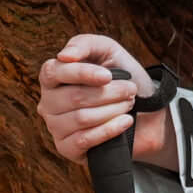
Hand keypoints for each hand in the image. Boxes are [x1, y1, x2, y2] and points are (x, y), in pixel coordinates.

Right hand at [37, 34, 174, 167]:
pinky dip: (109, 129)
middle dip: (108, 93)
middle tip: (129, 90)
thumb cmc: (120, 79)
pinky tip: (125, 121)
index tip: (108, 76)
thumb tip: (64, 55)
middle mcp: (48, 103)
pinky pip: (85, 139)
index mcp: (52, 78)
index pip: (54, 72)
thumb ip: (84, 44)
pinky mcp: (68, 149)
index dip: (82, 73)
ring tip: (129, 104)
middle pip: (74, 97)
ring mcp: (55, 127)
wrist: (143, 113)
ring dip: (112, 110)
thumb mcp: (107, 51)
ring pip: (81, 118)